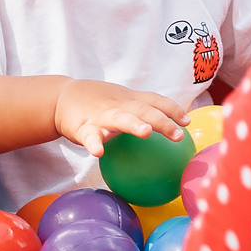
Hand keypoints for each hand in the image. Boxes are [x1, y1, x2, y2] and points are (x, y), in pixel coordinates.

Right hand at [49, 80, 188, 154]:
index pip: (156, 101)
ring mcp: (102, 115)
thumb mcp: (123, 102)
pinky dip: (94, 143)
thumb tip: (169, 129)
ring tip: (145, 133)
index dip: (173, 109)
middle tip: (178, 135)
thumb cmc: (100, 103)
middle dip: (162, 121)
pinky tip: (98, 152)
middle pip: (144, 110)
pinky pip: (90, 136)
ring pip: (120, 119)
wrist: (63, 97)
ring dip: (133, 124)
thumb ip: (143, 111)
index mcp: (131, 100)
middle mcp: (120, 105)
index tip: (187, 122)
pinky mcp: (84, 127)